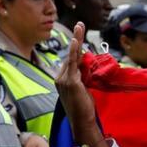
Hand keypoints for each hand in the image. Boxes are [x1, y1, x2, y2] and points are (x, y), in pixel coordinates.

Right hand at [55, 22, 109, 146]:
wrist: (82, 121)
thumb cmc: (84, 108)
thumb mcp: (83, 88)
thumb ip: (82, 77)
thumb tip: (87, 66)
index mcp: (62, 79)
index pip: (71, 60)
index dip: (77, 48)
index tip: (79, 34)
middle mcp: (60, 78)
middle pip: (71, 55)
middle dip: (77, 40)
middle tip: (80, 24)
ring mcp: (63, 79)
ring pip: (72, 56)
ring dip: (77, 40)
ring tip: (80, 26)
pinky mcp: (70, 82)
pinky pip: (72, 63)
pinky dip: (74, 51)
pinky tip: (75, 41)